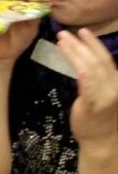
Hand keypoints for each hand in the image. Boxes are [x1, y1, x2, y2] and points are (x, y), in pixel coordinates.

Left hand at [57, 28, 117, 147]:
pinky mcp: (93, 103)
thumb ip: (98, 77)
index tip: (83, 31)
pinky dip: (79, 66)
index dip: (94, 44)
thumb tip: (86, 57)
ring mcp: (106, 95)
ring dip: (75, 51)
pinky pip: (87, 82)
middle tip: (65, 32)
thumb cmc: (100, 117)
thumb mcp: (103, 93)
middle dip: (81, 44)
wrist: (101, 142)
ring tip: (61, 40)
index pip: (106, 59)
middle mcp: (115, 86)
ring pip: (90, 67)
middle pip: (98, 60)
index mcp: (117, 82)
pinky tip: (68, 55)